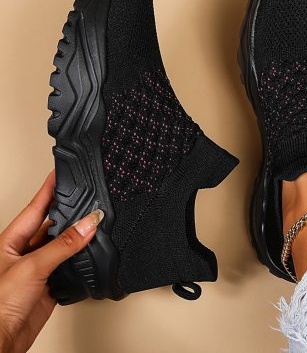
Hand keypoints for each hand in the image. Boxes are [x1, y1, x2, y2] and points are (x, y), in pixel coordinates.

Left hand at [0, 171, 102, 352]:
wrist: (0, 342)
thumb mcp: (31, 267)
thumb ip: (63, 244)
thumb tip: (88, 224)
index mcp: (12, 239)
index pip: (36, 206)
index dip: (49, 188)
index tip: (62, 172)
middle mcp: (25, 251)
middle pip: (53, 225)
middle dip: (71, 213)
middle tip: (89, 200)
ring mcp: (39, 269)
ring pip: (64, 246)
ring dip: (79, 238)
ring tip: (96, 225)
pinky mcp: (50, 286)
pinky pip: (70, 267)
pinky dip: (82, 260)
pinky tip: (91, 254)